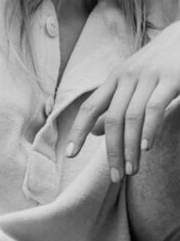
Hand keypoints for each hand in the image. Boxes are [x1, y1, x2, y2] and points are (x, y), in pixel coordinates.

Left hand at [66, 22, 179, 178]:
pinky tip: (146, 148)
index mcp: (114, 79)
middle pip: (110, 119)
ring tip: (132, 170)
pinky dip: (148, 129)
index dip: (77, 131)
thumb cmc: (158, 64)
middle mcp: (127, 77)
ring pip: (131, 117)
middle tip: (116, 176)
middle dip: (111, 151)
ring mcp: (149, 77)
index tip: (69, 154)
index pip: (89, 108)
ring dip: (130, 147)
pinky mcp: (171, 79)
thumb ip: (112, 105)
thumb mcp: (131, 82)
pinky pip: (154, 107)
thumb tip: (92, 132)